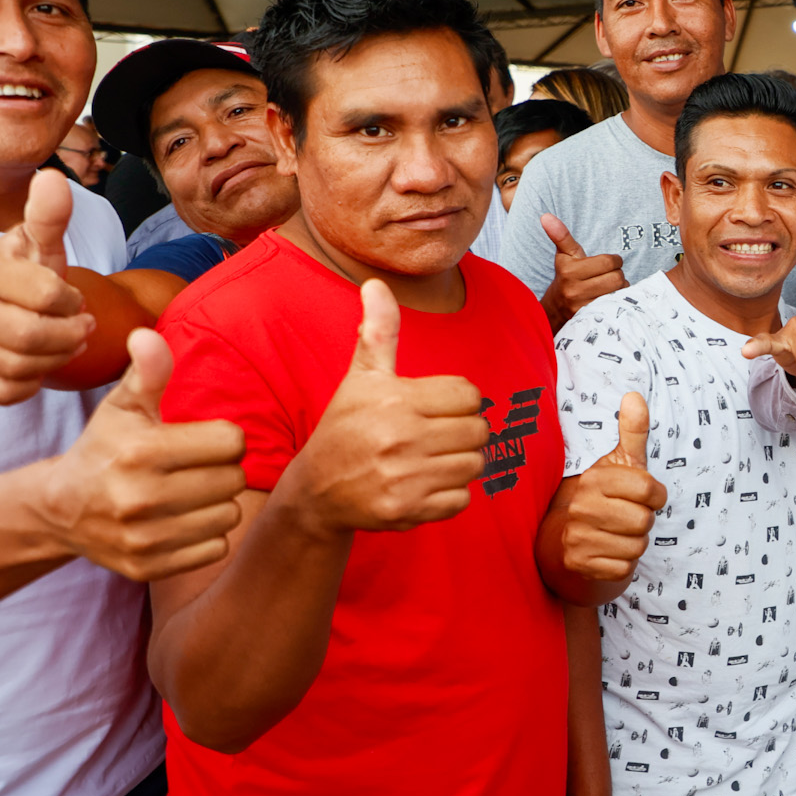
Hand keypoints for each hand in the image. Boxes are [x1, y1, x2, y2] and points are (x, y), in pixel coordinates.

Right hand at [0, 169, 93, 404]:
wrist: (2, 303)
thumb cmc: (29, 272)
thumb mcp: (43, 244)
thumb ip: (50, 217)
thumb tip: (53, 179)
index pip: (48, 295)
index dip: (73, 301)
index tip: (74, 298)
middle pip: (31, 336)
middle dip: (69, 335)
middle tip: (83, 327)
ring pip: (20, 367)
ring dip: (56, 358)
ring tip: (65, 342)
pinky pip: (6, 392)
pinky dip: (31, 382)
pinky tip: (37, 361)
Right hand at [35, 328, 246, 580]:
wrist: (61, 510)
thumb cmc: (105, 447)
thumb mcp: (122, 406)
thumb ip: (147, 372)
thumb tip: (147, 335)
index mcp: (140, 451)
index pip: (231, 442)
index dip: (222, 438)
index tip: (202, 439)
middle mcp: (140, 498)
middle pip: (234, 479)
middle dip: (221, 470)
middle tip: (196, 467)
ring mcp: (143, 538)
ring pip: (228, 515)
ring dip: (217, 503)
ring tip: (189, 493)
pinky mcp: (148, 568)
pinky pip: (215, 547)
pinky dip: (206, 535)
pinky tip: (182, 520)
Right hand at [291, 280, 488, 533]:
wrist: (316, 490)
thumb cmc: (345, 427)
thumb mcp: (362, 378)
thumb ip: (378, 331)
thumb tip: (376, 284)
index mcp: (396, 399)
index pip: (469, 394)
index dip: (458, 400)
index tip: (434, 407)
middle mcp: (400, 438)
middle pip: (479, 430)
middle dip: (463, 432)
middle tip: (436, 435)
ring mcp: (405, 477)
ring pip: (474, 465)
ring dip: (460, 463)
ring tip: (431, 459)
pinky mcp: (408, 510)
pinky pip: (462, 499)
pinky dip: (451, 495)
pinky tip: (425, 484)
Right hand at [540, 214, 626, 330]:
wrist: (555, 308)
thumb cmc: (565, 276)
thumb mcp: (564, 255)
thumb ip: (560, 235)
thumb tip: (546, 216)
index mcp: (570, 271)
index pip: (609, 262)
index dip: (613, 260)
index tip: (609, 262)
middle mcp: (574, 291)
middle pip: (617, 278)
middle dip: (617, 274)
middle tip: (609, 275)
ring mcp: (582, 307)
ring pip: (619, 293)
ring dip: (619, 289)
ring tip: (608, 287)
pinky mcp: (590, 319)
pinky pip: (616, 306)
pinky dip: (617, 301)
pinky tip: (609, 298)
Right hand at [557, 392, 666, 583]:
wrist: (570, 540)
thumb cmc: (606, 497)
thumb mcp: (622, 463)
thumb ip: (633, 432)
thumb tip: (634, 395)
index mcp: (595, 478)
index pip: (650, 490)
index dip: (655, 496)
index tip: (644, 496)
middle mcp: (581, 506)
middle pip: (644, 521)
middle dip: (644, 521)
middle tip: (628, 517)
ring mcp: (576, 536)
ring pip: (636, 546)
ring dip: (634, 543)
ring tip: (619, 533)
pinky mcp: (578, 563)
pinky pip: (623, 568)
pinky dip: (623, 563)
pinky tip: (609, 552)